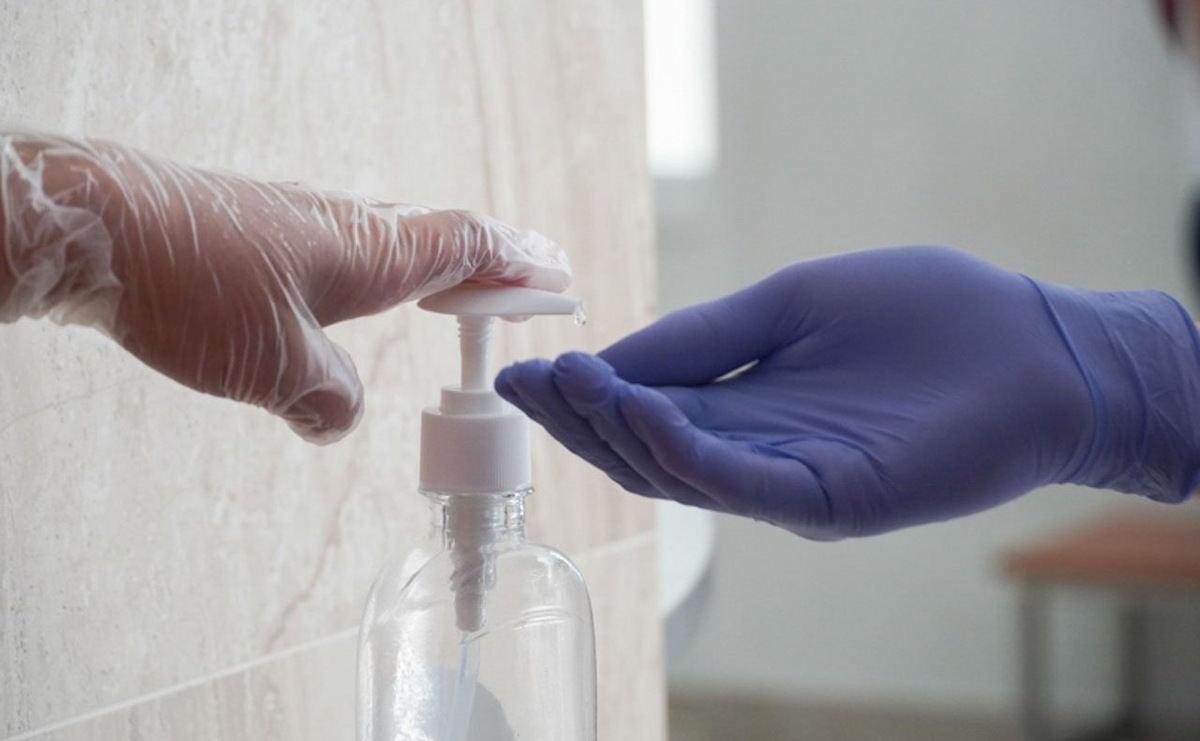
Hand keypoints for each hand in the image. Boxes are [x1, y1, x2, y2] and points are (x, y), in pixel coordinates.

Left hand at [0, 130, 568, 442]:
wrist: (97, 227)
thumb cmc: (195, 287)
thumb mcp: (278, 370)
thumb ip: (329, 401)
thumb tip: (340, 416)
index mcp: (374, 252)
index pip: (471, 246)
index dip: (520, 264)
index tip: (560, 276)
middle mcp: (350, 227)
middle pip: (445, 235)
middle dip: (495, 259)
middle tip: (531, 276)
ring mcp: (305, 223)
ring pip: (397, 239)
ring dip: (439, 263)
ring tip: (461, 287)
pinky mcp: (264, 233)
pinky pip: (350, 247)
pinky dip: (383, 269)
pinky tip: (359, 295)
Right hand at [496, 247, 1199, 538]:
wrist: (1036, 346)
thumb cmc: (924, 316)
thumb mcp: (792, 303)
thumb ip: (708, 335)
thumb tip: (614, 353)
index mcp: (745, 407)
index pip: (643, 409)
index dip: (581, 392)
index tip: (520, 364)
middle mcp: (757, 453)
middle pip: (643, 450)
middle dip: (577, 418)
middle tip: (521, 381)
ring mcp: (792, 481)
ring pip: (678, 472)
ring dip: (614, 430)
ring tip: (564, 383)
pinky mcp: (833, 498)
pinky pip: (741, 481)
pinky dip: (683, 449)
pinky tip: (641, 406)